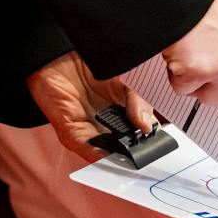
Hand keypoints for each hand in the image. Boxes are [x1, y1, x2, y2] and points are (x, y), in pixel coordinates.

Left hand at [27, 51, 155, 163]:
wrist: (58, 57)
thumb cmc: (93, 66)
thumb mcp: (125, 80)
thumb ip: (138, 101)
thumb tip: (147, 126)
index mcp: (123, 112)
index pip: (140, 131)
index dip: (150, 140)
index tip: (159, 145)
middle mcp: (107, 124)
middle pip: (124, 146)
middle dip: (134, 153)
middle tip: (146, 155)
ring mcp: (89, 129)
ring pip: (106, 151)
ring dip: (117, 158)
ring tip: (130, 160)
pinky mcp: (70, 131)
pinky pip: (84, 146)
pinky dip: (95, 154)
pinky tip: (106, 156)